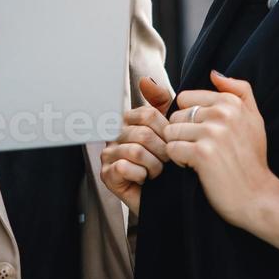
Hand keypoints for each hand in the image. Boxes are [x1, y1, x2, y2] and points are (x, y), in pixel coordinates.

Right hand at [100, 77, 173, 215]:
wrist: (168, 198)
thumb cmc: (169, 165)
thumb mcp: (169, 130)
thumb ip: (160, 101)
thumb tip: (145, 80)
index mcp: (130, 121)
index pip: (148, 114)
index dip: (166, 131)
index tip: (171, 145)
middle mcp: (115, 135)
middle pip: (143, 133)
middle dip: (162, 151)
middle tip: (167, 163)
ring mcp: (109, 155)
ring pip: (135, 150)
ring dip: (154, 165)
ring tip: (157, 173)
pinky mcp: (106, 174)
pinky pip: (125, 167)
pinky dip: (141, 175)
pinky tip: (145, 180)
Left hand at [161, 70, 278, 229]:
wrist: (257, 196)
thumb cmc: (251, 160)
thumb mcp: (254, 120)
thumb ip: (239, 91)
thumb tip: (214, 73)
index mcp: (231, 102)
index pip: (186, 98)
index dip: (190, 119)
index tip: (205, 135)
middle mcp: (223, 113)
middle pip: (176, 115)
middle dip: (183, 133)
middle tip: (203, 150)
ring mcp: (212, 132)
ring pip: (171, 132)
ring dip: (180, 148)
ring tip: (199, 160)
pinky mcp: (202, 153)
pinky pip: (172, 149)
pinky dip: (179, 162)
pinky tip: (196, 169)